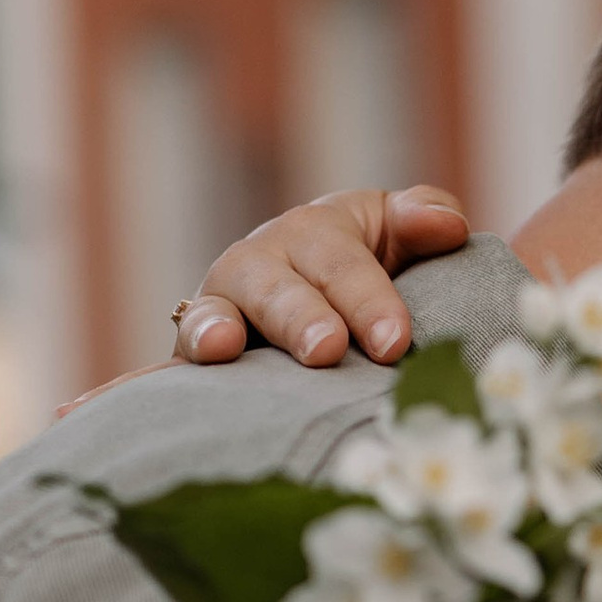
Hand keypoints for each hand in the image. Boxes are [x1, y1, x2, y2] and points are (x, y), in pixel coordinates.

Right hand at [173, 183, 472, 368]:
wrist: (316, 309)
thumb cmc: (368, 272)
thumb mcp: (396, 236)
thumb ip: (421, 222)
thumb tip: (448, 225)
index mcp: (314, 232)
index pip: (342, 264)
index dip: (368, 301)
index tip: (394, 342)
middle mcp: (260, 263)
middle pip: (277, 288)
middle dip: (302, 318)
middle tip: (327, 350)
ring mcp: (220, 306)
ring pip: (215, 312)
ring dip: (219, 328)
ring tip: (228, 345)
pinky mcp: (192, 352)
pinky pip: (174, 355)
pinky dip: (164, 364)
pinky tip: (153, 379)